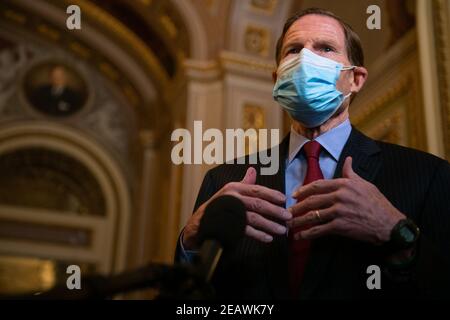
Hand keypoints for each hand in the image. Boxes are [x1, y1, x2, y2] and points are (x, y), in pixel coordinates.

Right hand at [182, 167, 291, 249]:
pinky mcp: (228, 226)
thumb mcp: (229, 191)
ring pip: (254, 218)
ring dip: (270, 224)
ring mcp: (230, 212)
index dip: (272, 194)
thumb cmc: (218, 206)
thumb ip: (244, 183)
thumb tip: (253, 170)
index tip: (284, 199)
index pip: (256, 189)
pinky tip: (268, 238)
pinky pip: (246, 230)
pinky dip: (258, 235)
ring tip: (281, 230)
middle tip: (288, 216)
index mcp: (234, 188)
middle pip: (258, 203)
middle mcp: (232, 198)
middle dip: (275, 210)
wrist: (199, 223)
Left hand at [287, 157, 404, 243]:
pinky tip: (300, 236)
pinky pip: (320, 229)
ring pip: (313, 215)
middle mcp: (340, 196)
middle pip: (312, 200)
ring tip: (290, 224)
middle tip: (287, 212)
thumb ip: (351, 173)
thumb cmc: (377, 203)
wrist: (390, 224)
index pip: (318, 185)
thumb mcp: (365, 184)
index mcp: (344, 184)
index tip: (294, 195)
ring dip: (299, 221)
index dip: (303, 190)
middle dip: (297, 207)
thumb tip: (348, 159)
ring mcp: (339, 211)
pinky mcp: (341, 226)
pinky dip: (308, 233)